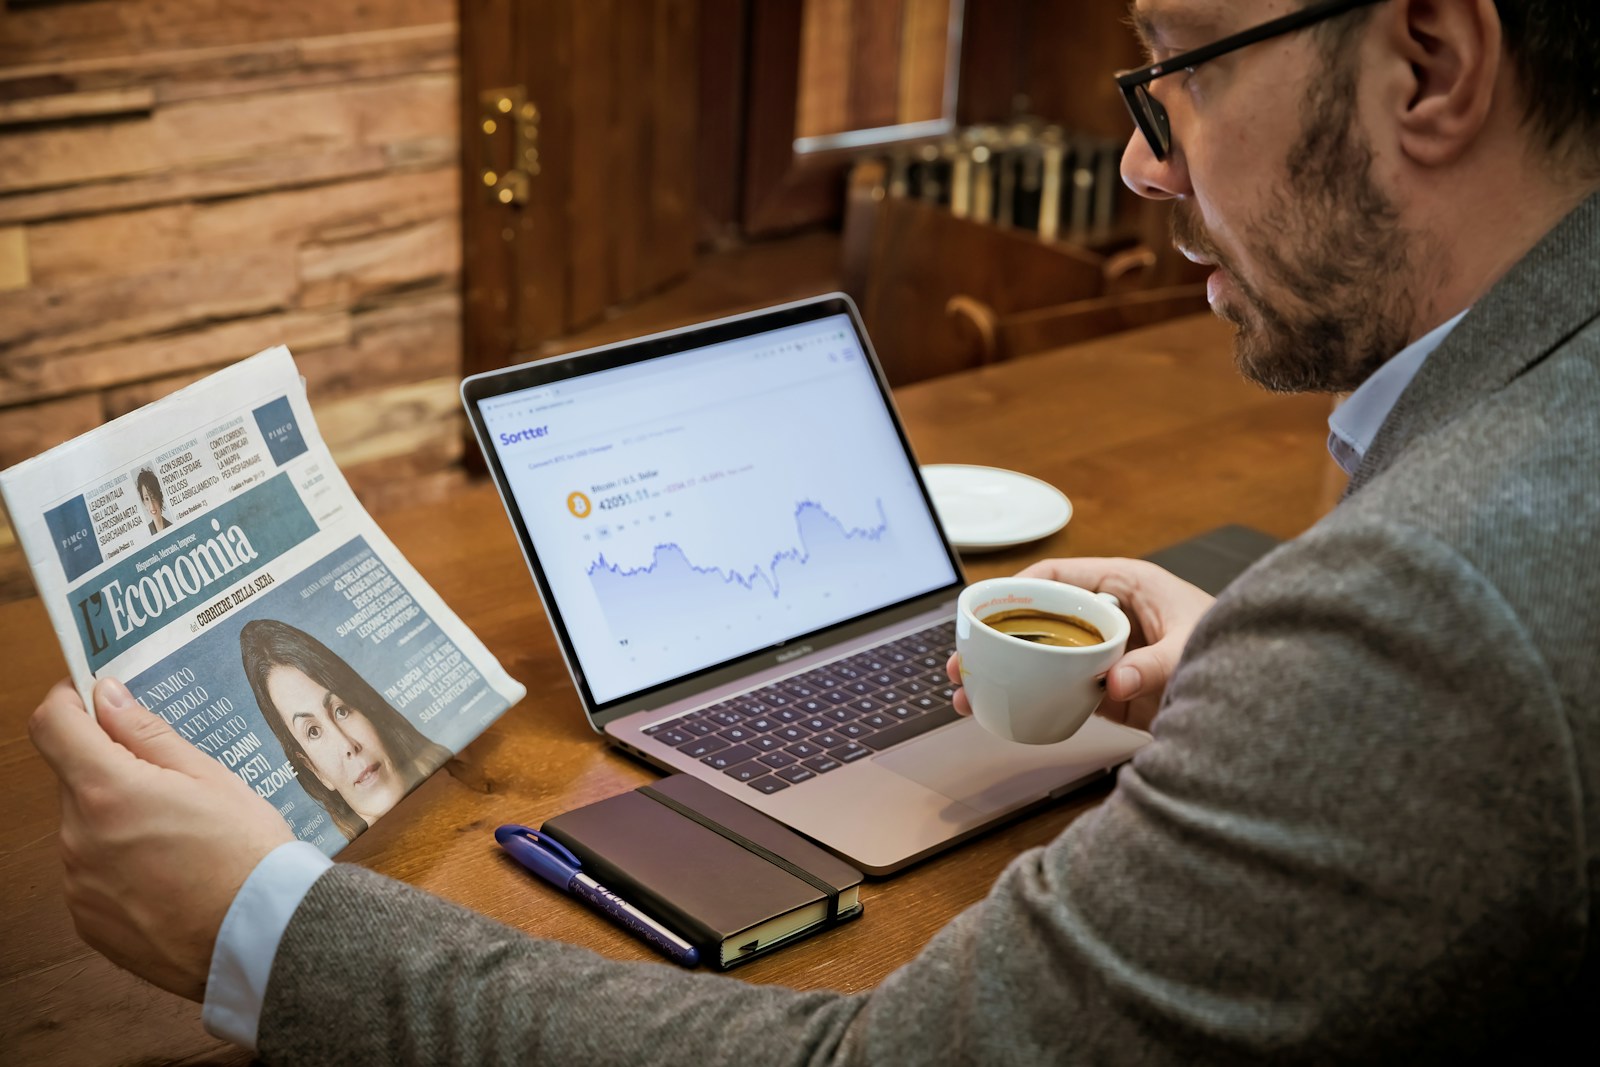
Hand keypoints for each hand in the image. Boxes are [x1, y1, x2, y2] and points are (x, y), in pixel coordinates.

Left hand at [29, 677, 293, 1001]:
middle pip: (74, 778)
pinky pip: (91, 874)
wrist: (260, 938)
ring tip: (180, 837)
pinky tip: (169, 874)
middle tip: (171, 781)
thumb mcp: (211, 777)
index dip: (67, 702)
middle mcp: (78, 837)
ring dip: (117, 820)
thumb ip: (148, 735)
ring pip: (84, 827)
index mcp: (108, 791)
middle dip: (111, 769)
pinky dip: (119, 865)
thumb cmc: (247, 854)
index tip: (91, 699)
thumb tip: (107, 697)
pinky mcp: (87, 921)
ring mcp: (78, 884)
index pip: (52, 726)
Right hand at [947, 558, 1214, 731]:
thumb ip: (1155, 665)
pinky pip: (1057, 689)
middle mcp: (1107, 616)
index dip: (1018, 589)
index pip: (1059, 576)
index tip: (987, 609)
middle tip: (963, 659)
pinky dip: (1027, 700)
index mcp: (1125, 585)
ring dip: (1002, 673)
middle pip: (1039, 619)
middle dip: (996, 638)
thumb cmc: (1234, 651)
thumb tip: (1114, 682)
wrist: (1259, 699)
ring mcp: (1104, 653)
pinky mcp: (1107, 689)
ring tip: (966, 693)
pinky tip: (1000, 713)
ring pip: (1040, 657)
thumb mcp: (1193, 650)